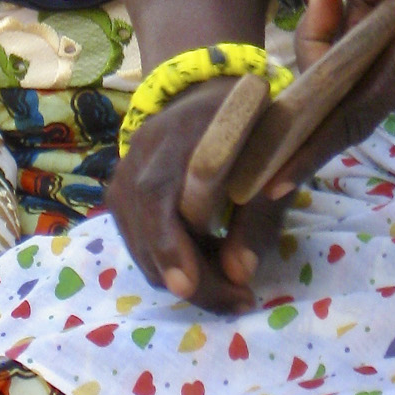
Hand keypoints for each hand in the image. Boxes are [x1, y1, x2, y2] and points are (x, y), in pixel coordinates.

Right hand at [107, 79, 283, 313]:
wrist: (212, 94)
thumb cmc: (251, 123)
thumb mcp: (271, 157)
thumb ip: (259, 212)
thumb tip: (239, 274)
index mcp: (179, 130)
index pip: (156, 192)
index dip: (167, 242)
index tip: (188, 285)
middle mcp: (140, 152)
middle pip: (148, 231)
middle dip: (191, 278)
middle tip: (239, 300)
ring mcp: (124, 175)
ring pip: (142, 248)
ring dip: (184, 277)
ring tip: (232, 282)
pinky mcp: (122, 197)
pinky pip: (141, 244)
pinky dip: (173, 264)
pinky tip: (208, 259)